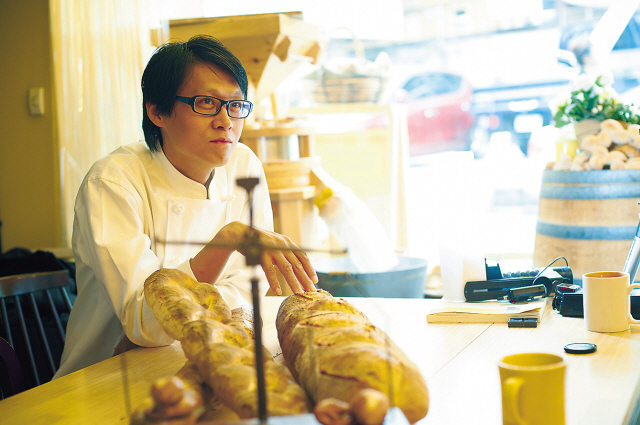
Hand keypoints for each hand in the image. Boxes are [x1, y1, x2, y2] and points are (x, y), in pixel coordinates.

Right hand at [197, 221, 317, 294]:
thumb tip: (295, 267)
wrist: (241, 234)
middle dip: (305, 279)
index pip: (303, 256)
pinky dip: (274, 282)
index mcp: (287, 242)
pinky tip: (278, 291)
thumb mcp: (275, 244)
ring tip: (298, 292)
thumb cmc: (259, 242)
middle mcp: (282, 245)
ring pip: (286, 268)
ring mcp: (272, 249)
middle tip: (311, 290)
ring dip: (293, 282)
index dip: (310, 268)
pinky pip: (269, 271)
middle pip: (297, 264)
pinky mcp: (261, 254)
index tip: (315, 280)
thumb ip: (284, 253)